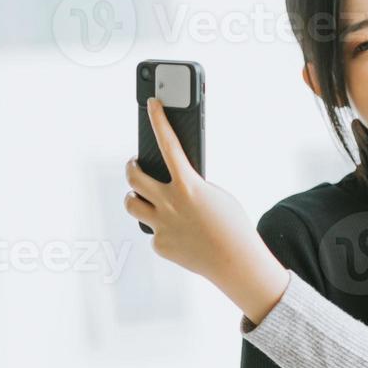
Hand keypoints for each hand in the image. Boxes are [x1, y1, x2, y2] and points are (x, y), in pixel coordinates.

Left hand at [125, 98, 289, 323]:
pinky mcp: (159, 244)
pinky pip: (153, 231)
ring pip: (131, 203)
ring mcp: (160, 224)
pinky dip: (164, 230)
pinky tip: (180, 236)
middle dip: (132, 167)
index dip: (158, 120)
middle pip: (133, 176)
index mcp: (188, 185)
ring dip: (136, 197)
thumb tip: (172, 185)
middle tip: (136, 164)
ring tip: (144, 197)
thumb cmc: (233, 226)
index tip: (152, 104)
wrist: (237, 263)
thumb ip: (192, 186)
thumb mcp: (217, 196)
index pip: (168, 144)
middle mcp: (168, 202)